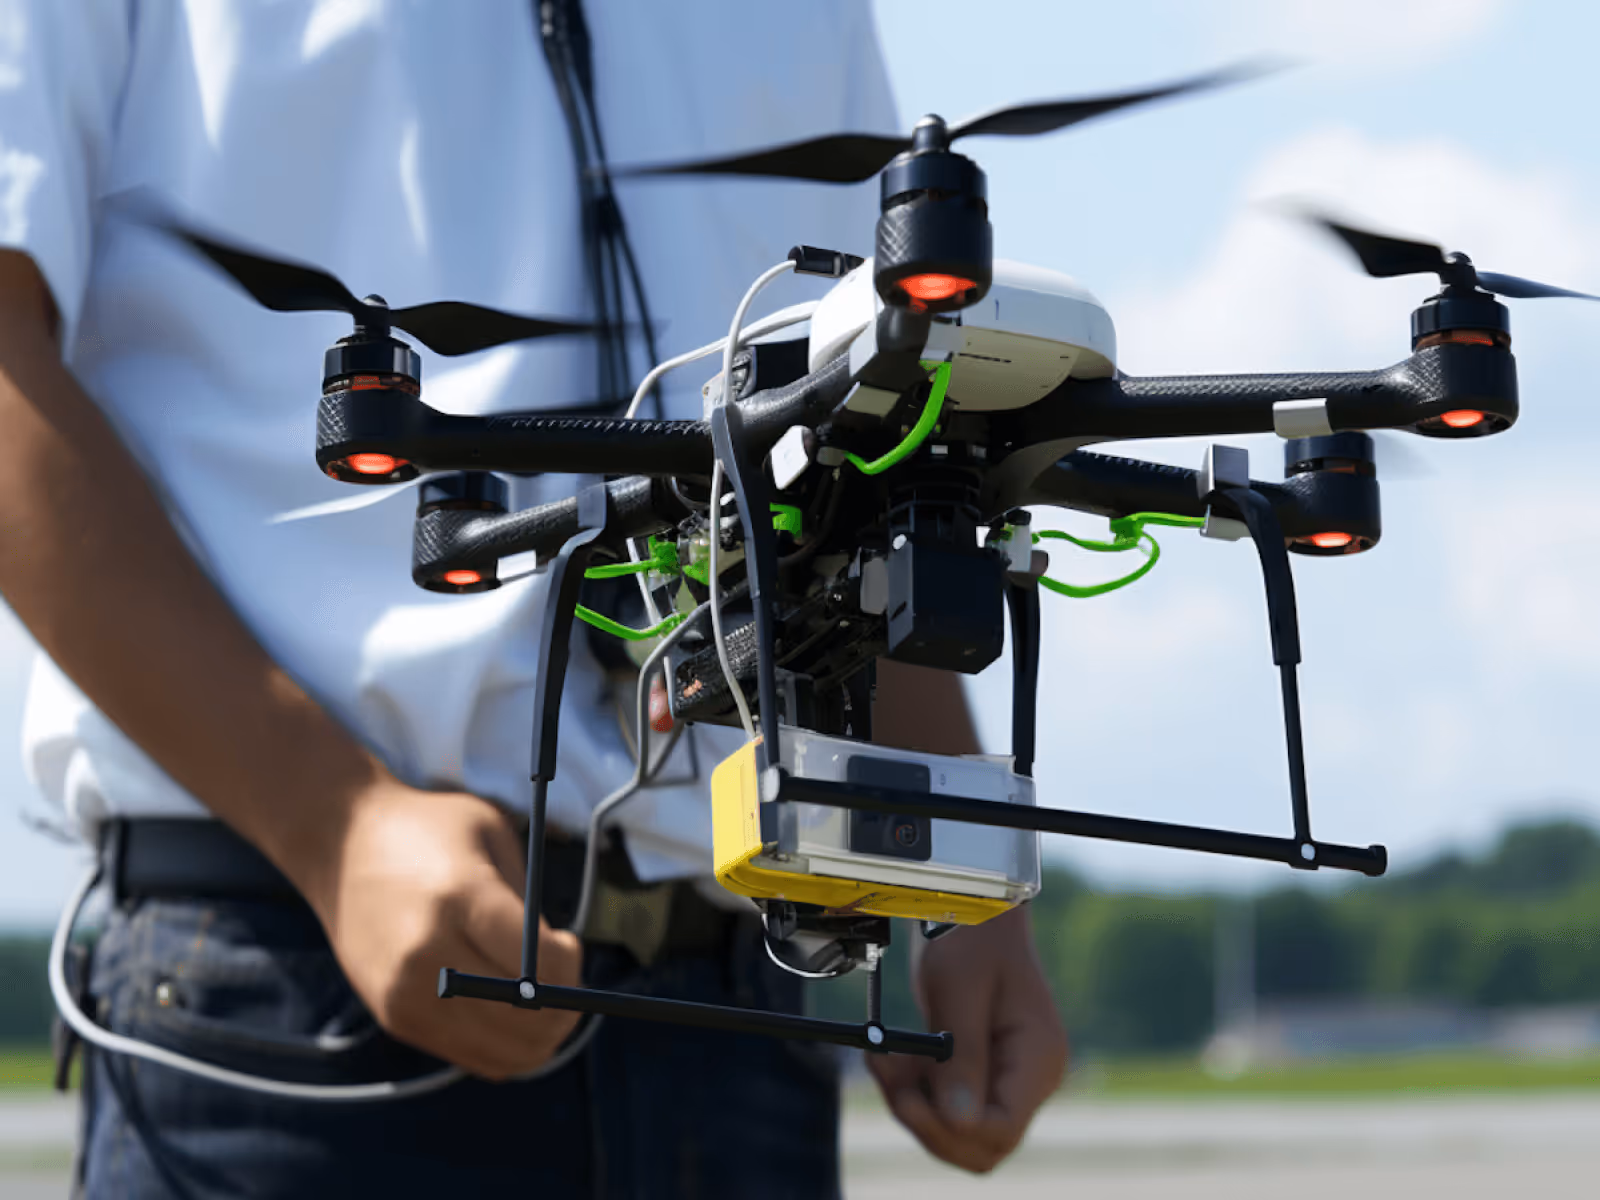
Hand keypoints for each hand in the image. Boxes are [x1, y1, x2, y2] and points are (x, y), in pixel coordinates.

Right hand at [296, 782, 582, 1079]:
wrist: (338, 845)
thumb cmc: (429, 830)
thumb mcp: (492, 836)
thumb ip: (528, 907)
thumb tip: (562, 970)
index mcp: (459, 899)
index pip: (539, 966)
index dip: (570, 962)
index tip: (567, 941)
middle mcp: (427, 956)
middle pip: (526, 1016)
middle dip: (566, 1003)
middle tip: (564, 975)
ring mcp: (405, 995)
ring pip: (506, 1051)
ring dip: (542, 1033)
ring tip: (540, 994)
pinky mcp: (395, 1018)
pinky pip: (473, 1058)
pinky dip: (506, 1045)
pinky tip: (507, 1009)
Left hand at [868, 907, 1067, 1172]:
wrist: (971, 911)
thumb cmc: (971, 937)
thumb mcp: (959, 989)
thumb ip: (962, 1057)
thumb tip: (960, 1122)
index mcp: (1037, 1059)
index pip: (1002, 1129)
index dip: (952, 1127)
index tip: (906, 1095)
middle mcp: (1029, 1077)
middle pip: (981, 1143)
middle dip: (927, 1121)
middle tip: (888, 1075)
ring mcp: (1006, 1077)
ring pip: (957, 1130)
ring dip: (912, 1104)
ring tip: (881, 1058)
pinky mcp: (980, 1072)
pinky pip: (944, 1105)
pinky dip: (912, 1090)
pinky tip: (888, 1057)